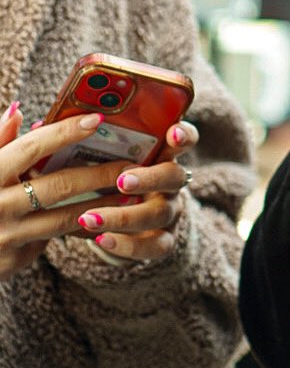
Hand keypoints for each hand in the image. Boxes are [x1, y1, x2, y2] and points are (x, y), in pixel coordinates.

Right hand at [0, 105, 129, 278]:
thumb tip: (18, 111)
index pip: (32, 148)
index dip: (65, 132)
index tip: (97, 119)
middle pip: (59, 185)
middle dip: (100, 173)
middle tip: (132, 163)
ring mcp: (6, 236)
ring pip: (66, 218)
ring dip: (103, 205)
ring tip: (131, 193)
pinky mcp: (14, 259)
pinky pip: (55, 239)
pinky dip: (82, 227)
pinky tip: (108, 217)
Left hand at [75, 120, 197, 261]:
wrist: (119, 217)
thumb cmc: (102, 178)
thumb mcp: (97, 157)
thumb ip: (75, 139)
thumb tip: (28, 122)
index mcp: (160, 152)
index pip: (183, 137)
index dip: (182, 134)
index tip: (171, 131)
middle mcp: (170, 180)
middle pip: (175, 175)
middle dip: (150, 177)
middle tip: (121, 181)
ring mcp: (169, 210)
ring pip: (160, 212)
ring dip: (126, 216)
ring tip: (89, 217)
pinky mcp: (163, 238)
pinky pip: (154, 245)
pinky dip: (128, 245)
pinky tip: (101, 240)